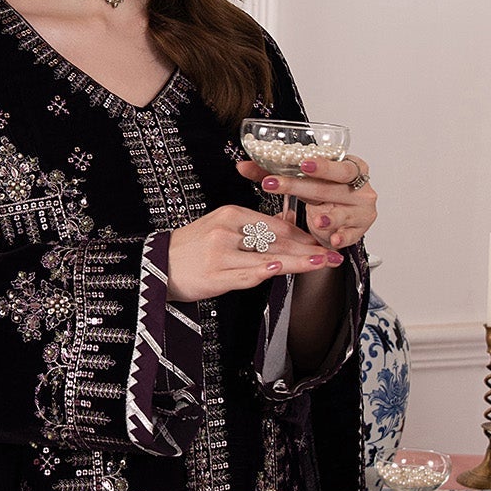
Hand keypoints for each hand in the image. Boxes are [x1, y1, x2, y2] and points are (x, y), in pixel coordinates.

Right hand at [166, 203, 344, 301]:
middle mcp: (227, 231)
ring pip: (266, 257)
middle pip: (276, 240)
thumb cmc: (190, 249)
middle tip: (334, 255)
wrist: (156, 266)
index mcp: (230, 215)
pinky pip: (244, 274)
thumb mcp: (220, 227)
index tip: (323, 242)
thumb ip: (252, 227)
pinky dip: (263, 272)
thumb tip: (286, 225)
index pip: (274, 225)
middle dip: (308, 249)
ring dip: (298, 262)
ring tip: (322, 263)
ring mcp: (220, 253)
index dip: (302, 235)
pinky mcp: (214, 275)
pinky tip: (281, 271)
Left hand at [234, 152, 376, 249]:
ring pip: (344, 212)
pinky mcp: (359, 230)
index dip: (320, 165)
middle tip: (281, 186)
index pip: (335, 164)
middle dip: (304, 187)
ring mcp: (361, 210)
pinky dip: (342, 237)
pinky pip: (351, 235)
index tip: (302, 164)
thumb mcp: (303, 181)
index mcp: (349, 167)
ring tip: (317, 218)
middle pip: (332, 187)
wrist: (344, 218)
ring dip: (330, 216)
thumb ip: (274, 173)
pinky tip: (334, 240)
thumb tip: (242, 166)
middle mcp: (358, 187)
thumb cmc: (323, 195)